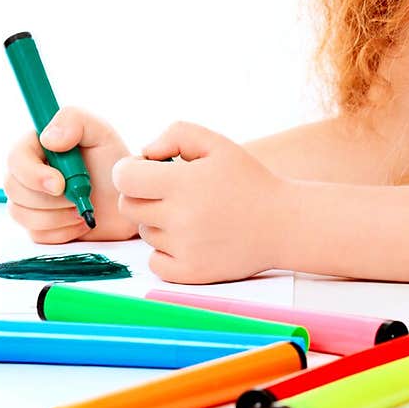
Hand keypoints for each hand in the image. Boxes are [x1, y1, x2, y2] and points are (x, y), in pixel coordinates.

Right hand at [4, 107, 138, 243]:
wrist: (126, 203)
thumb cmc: (113, 165)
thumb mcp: (101, 133)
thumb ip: (74, 120)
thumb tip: (47, 138)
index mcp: (37, 145)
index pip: (15, 158)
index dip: (32, 174)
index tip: (60, 184)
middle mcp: (27, 172)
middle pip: (13, 188)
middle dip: (51, 198)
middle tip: (83, 195)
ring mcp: (28, 200)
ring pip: (21, 214)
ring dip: (59, 215)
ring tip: (84, 206)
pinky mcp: (36, 226)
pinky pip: (36, 234)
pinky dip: (63, 231)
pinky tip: (80, 220)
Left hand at [112, 121, 286, 282]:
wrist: (283, 223)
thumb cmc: (248, 180)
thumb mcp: (217, 143)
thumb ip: (176, 135)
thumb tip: (144, 152)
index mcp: (184, 183)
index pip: (125, 178)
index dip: (129, 170)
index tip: (145, 170)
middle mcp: (181, 218)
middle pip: (129, 206)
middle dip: (141, 194)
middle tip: (168, 191)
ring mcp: (185, 249)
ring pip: (145, 232)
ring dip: (158, 222)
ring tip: (191, 214)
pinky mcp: (191, 273)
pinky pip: (154, 262)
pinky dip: (164, 251)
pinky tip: (187, 238)